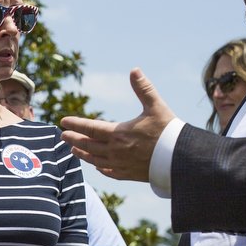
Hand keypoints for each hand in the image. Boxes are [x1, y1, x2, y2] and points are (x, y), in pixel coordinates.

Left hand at [59, 69, 175, 181]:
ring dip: (83, 154)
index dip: (75, 124)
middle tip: (63, 136)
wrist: (181, 159)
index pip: (90, 128)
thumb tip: (134, 70)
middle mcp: (116, 151)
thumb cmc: (168, 131)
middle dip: (74, 140)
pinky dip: (101, 169)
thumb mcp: (156, 106)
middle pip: (88, 145)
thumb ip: (143, 88)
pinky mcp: (130, 175)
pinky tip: (98, 167)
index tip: (63, 122)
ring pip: (96, 160)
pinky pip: (110, 173)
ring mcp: (122, 165)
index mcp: (119, 133)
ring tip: (74, 151)